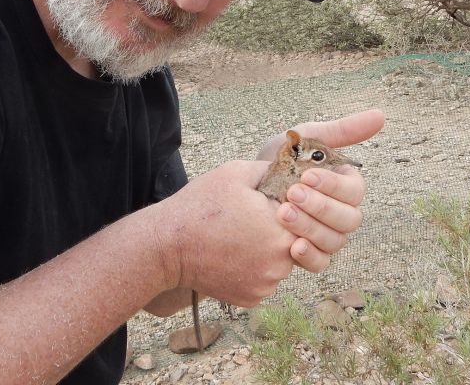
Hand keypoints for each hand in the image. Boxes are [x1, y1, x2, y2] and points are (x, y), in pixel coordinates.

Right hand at [150, 160, 294, 307]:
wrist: (167, 247)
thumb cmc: (200, 206)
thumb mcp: (236, 173)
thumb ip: (273, 171)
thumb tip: (295, 173)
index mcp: (282, 229)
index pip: (303, 217)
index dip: (284, 208)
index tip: (261, 206)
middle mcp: (281, 262)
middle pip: (294, 242)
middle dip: (277, 231)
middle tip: (246, 222)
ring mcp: (266, 284)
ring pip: (279, 263)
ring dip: (267, 252)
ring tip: (237, 239)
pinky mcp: (252, 298)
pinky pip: (263, 280)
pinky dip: (253, 270)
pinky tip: (232, 257)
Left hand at [257, 109, 384, 271]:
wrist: (245, 185)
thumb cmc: (281, 159)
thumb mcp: (307, 139)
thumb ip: (342, 131)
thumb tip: (380, 115)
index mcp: (345, 187)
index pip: (355, 192)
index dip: (334, 186)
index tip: (307, 175)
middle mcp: (341, 214)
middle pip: (349, 219)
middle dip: (321, 207)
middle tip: (292, 194)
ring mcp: (327, 236)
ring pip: (335, 241)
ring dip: (311, 229)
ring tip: (282, 213)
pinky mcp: (310, 255)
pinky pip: (320, 263)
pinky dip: (309, 257)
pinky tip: (292, 247)